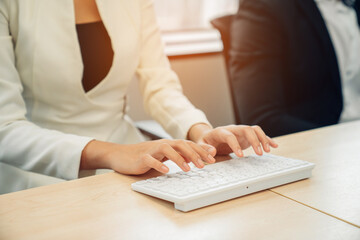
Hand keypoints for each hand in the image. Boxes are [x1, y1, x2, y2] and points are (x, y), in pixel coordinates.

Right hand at [80, 139, 216, 174]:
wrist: (120, 154)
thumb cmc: (144, 156)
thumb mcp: (163, 156)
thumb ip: (178, 155)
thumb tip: (195, 158)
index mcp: (169, 144)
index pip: (188, 145)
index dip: (201, 150)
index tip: (213, 157)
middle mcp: (162, 145)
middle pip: (181, 145)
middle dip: (195, 154)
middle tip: (206, 164)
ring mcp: (151, 150)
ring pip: (168, 149)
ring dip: (180, 159)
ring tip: (189, 169)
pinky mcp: (141, 157)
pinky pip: (151, 160)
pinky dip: (159, 165)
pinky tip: (166, 171)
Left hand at [188, 124, 277, 156]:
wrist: (208, 136)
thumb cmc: (205, 142)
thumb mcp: (200, 145)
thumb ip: (204, 148)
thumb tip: (212, 152)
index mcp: (220, 131)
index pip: (230, 136)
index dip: (235, 145)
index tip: (240, 155)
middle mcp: (232, 129)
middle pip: (246, 129)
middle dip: (254, 140)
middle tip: (260, 153)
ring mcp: (240, 131)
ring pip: (254, 130)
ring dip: (262, 139)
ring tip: (267, 150)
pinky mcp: (246, 136)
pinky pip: (258, 134)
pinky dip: (266, 139)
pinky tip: (274, 146)